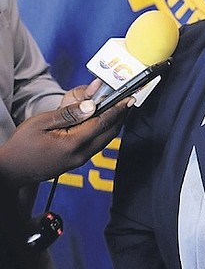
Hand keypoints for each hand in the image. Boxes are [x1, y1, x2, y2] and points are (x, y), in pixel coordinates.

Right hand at [0, 80, 132, 186]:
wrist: (10, 171)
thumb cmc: (21, 146)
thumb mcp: (40, 123)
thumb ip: (68, 114)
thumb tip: (92, 105)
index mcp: (73, 144)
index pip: (102, 123)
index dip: (117, 109)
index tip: (128, 98)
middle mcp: (81, 155)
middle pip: (109, 133)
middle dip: (121, 116)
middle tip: (128, 100)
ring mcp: (80, 160)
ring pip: (105, 140)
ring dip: (114, 124)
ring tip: (119, 108)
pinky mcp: (76, 162)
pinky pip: (97, 144)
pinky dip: (104, 131)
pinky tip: (103, 122)